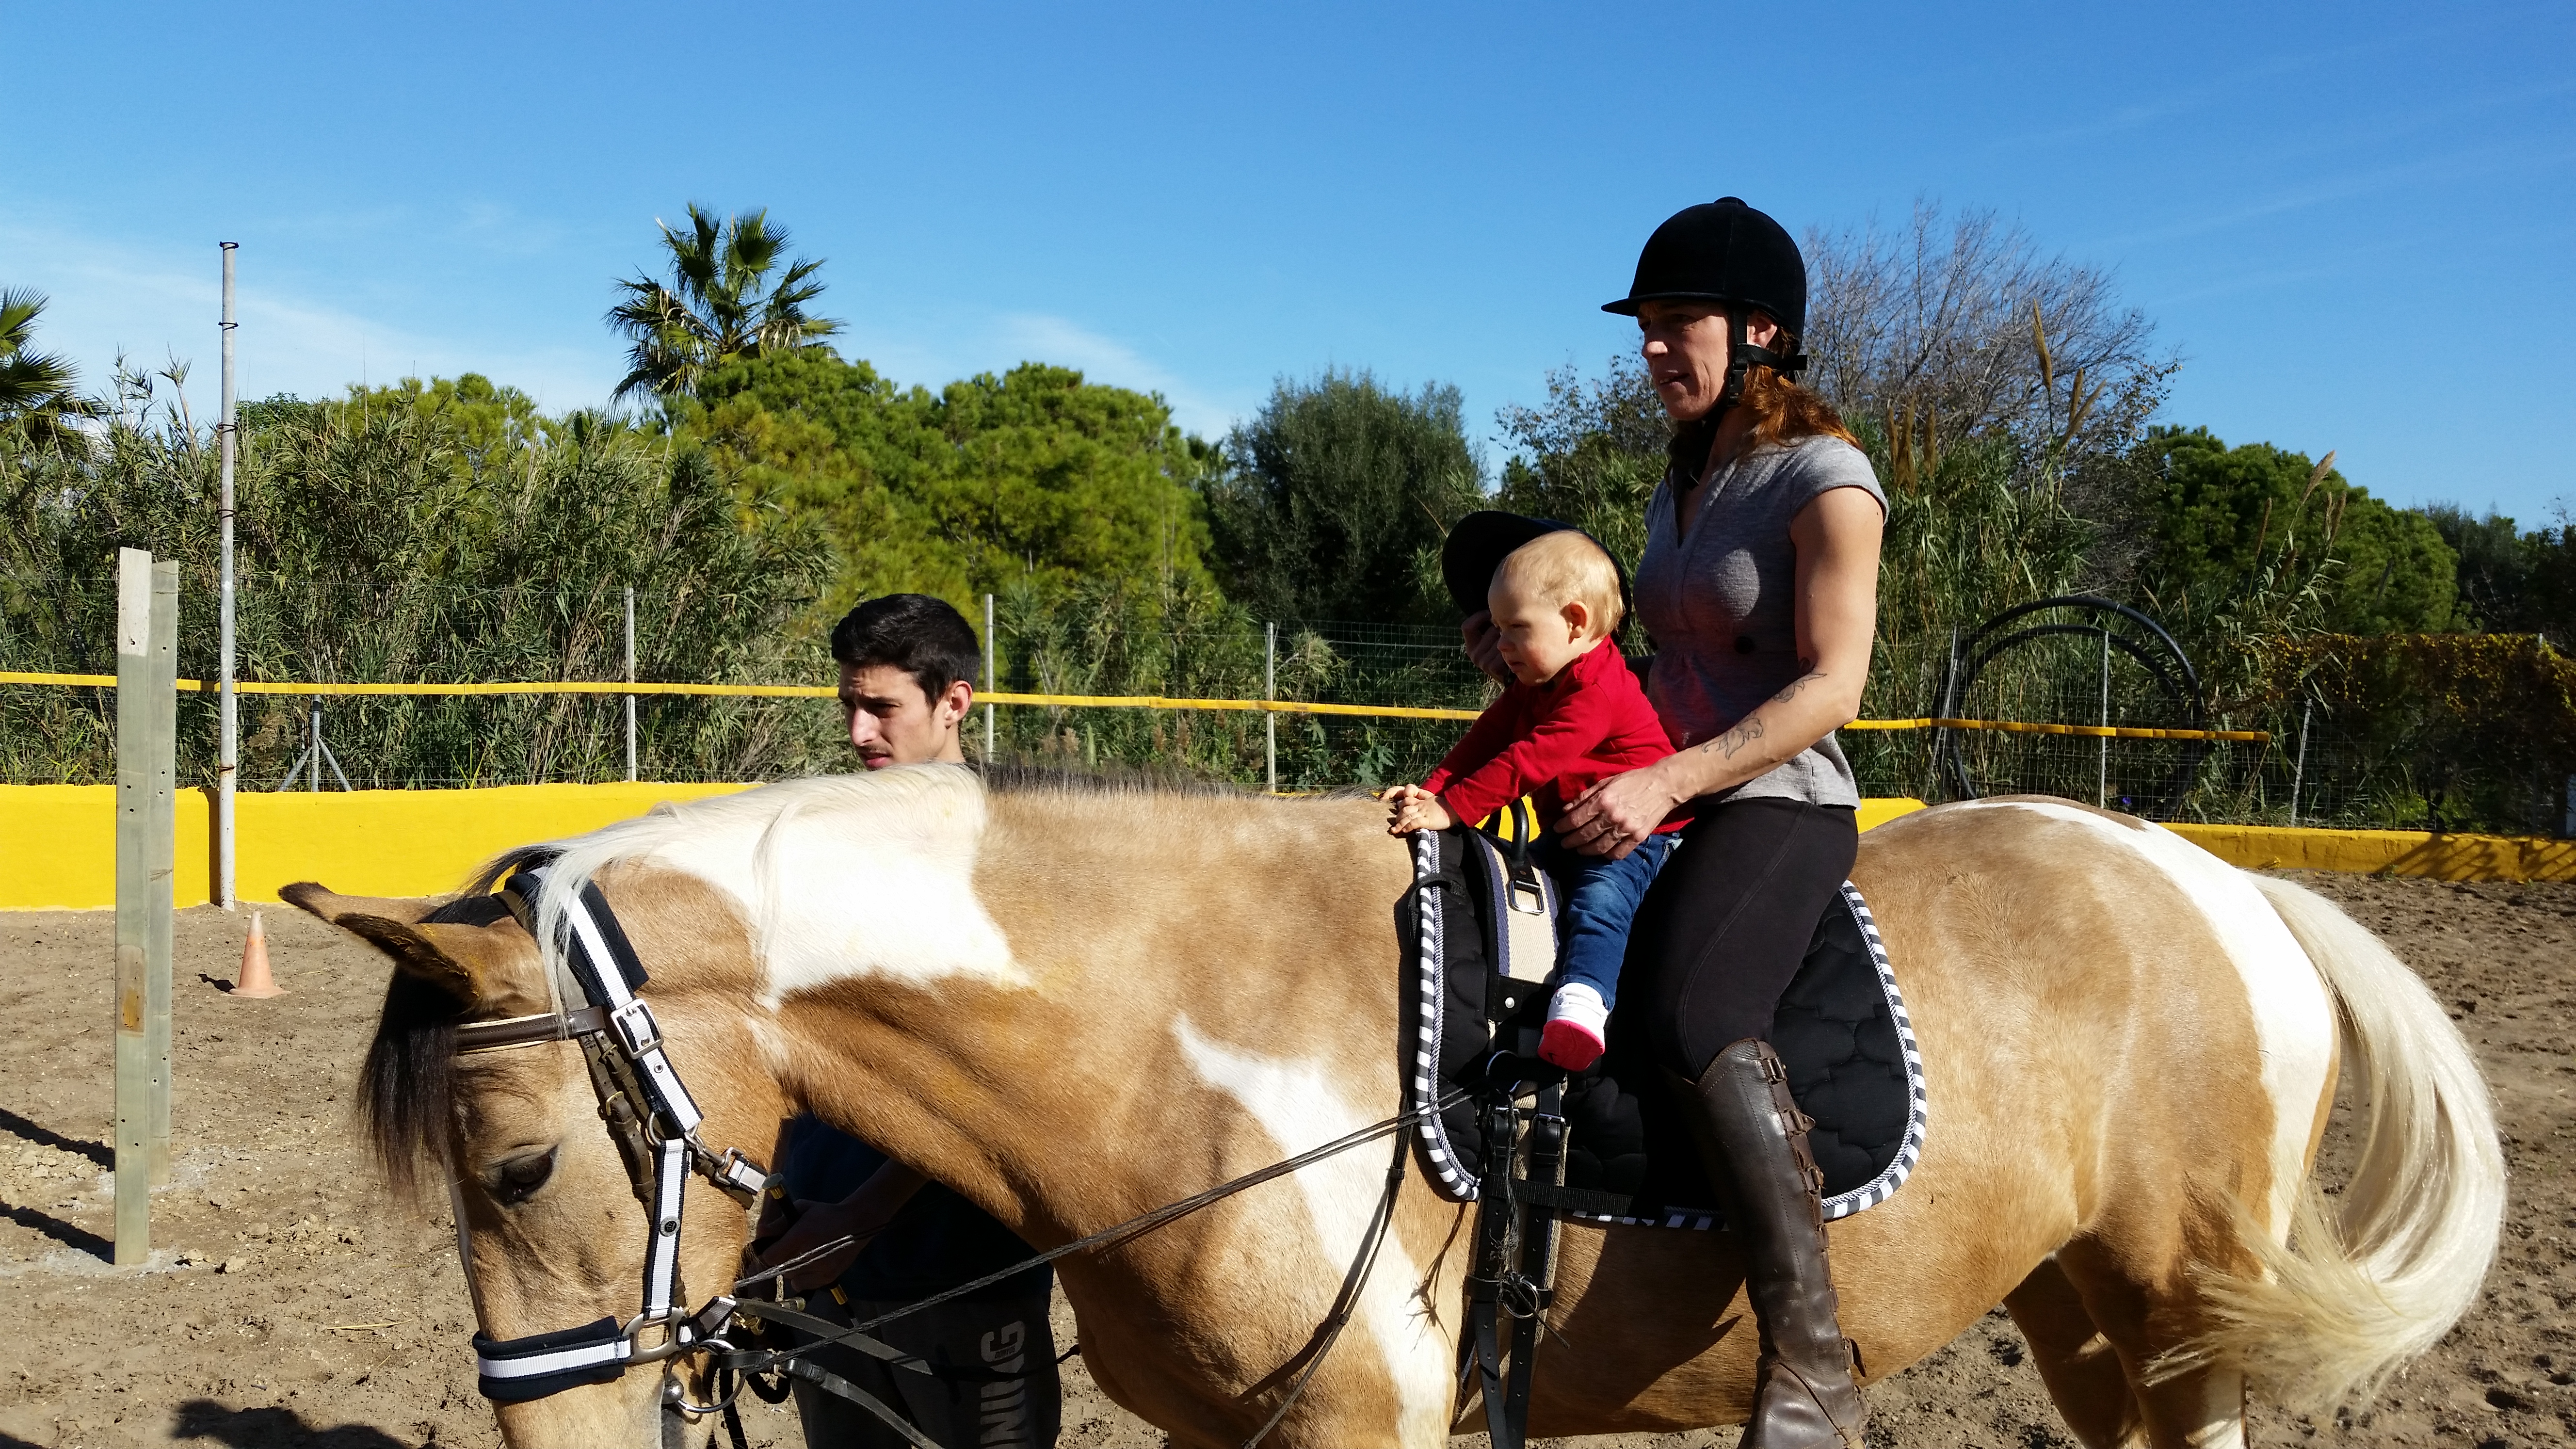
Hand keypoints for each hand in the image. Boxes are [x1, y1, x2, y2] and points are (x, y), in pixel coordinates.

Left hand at [747, 1161, 927, 1291]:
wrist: (857, 1223)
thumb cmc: (826, 1213)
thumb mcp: (802, 1208)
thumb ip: (779, 1222)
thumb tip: (761, 1233)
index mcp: (801, 1236)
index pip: (770, 1257)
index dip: (768, 1253)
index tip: (772, 1248)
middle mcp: (809, 1255)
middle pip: (780, 1269)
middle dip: (781, 1260)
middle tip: (790, 1250)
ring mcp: (819, 1269)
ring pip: (791, 1279)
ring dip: (791, 1270)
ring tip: (801, 1258)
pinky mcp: (827, 1277)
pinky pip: (803, 1285)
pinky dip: (802, 1278)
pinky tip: (809, 1266)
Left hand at [1383, 784, 1456, 835]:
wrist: (1456, 807)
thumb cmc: (1446, 808)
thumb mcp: (1434, 804)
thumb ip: (1426, 805)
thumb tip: (1419, 814)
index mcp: (1422, 802)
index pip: (1406, 801)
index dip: (1400, 807)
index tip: (1397, 815)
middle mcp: (1420, 806)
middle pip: (1404, 809)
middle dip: (1397, 818)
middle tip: (1393, 826)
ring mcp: (1424, 813)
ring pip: (1407, 816)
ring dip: (1399, 823)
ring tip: (1394, 830)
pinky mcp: (1428, 820)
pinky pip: (1415, 822)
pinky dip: (1408, 826)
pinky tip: (1404, 831)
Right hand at [1460, 611, 1509, 684]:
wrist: (1513, 677)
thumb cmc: (1504, 654)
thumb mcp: (1494, 640)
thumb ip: (1489, 627)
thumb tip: (1495, 606)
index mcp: (1471, 646)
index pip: (1467, 626)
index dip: (1479, 616)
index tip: (1490, 613)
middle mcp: (1474, 655)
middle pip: (1489, 631)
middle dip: (1501, 629)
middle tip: (1509, 635)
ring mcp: (1483, 662)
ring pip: (1499, 639)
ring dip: (1508, 639)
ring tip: (1513, 645)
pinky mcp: (1493, 667)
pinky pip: (1504, 649)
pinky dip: (1512, 649)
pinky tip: (1515, 654)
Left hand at [1558, 765, 1680, 859]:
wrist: (1663, 786)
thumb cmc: (1633, 781)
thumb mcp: (1606, 782)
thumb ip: (1585, 796)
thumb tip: (1566, 810)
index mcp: (1603, 800)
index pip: (1576, 819)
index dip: (1563, 827)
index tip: (1557, 831)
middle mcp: (1612, 816)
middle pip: (1585, 835)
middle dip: (1570, 841)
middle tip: (1564, 844)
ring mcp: (1626, 829)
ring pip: (1599, 847)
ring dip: (1585, 850)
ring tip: (1579, 850)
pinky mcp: (1638, 837)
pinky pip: (1618, 853)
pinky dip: (1607, 855)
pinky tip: (1601, 853)